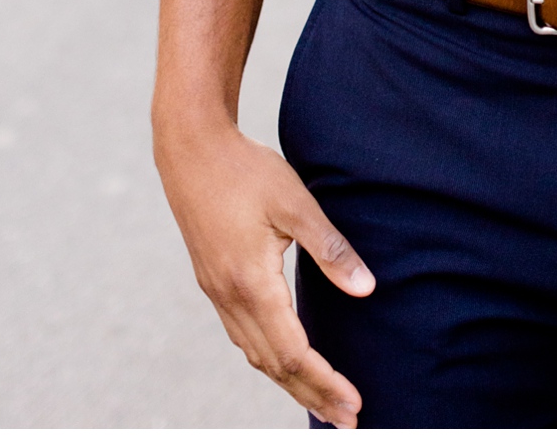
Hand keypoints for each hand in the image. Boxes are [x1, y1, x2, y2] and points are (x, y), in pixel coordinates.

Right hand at [155, 119, 372, 422]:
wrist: (190, 149)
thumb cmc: (246, 170)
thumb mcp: (296, 203)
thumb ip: (331, 249)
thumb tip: (366, 289)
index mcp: (252, 284)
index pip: (294, 353)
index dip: (325, 382)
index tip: (354, 404)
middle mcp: (231, 299)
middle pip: (275, 366)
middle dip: (312, 395)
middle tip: (348, 420)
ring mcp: (218, 293)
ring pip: (255, 355)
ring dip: (290, 382)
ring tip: (321, 400)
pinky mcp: (213, 282)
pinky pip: (242, 337)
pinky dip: (268, 358)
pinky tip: (284, 359)